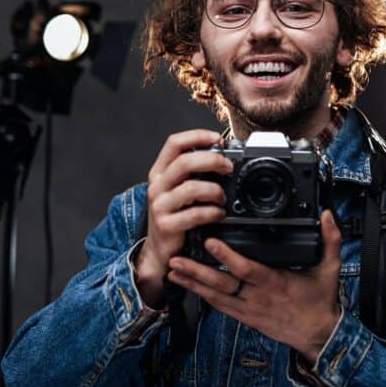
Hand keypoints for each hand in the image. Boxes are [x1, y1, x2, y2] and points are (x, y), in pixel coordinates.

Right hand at [134, 129, 233, 306]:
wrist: (158, 250)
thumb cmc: (173, 216)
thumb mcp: (176, 190)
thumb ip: (192, 174)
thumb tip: (221, 156)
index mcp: (159, 172)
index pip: (174, 143)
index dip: (197, 136)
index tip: (217, 139)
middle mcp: (157, 186)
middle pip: (184, 162)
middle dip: (212, 161)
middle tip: (228, 167)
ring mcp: (160, 206)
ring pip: (191, 188)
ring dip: (214, 191)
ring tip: (222, 198)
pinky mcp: (167, 225)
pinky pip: (195, 214)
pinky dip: (212, 212)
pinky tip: (219, 214)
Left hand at [166, 209, 342, 362]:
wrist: (317, 335)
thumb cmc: (320, 301)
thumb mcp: (330, 269)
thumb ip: (330, 240)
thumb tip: (329, 215)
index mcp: (275, 283)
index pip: (247, 269)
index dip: (227, 256)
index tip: (210, 242)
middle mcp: (257, 297)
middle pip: (222, 284)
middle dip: (196, 272)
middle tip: (176, 259)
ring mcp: (248, 309)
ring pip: (215, 296)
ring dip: (192, 283)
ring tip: (172, 271)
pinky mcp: (245, 317)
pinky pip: (219, 306)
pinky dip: (201, 295)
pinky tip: (187, 285)